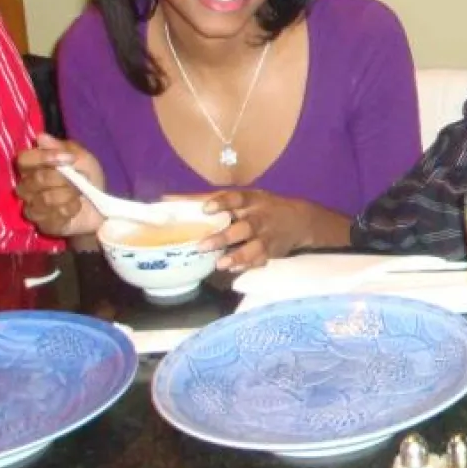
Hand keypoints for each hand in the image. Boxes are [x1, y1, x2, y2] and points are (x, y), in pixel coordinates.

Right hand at [14, 134, 103, 236]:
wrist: (102, 208)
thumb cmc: (88, 179)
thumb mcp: (83, 159)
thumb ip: (64, 148)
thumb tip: (40, 137)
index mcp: (33, 168)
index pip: (23, 159)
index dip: (44, 158)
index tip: (69, 158)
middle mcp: (26, 187)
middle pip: (35, 180)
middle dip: (63, 179)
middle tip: (79, 180)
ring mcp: (33, 207)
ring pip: (44, 199)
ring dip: (69, 194)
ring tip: (78, 194)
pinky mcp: (43, 224)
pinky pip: (53, 216)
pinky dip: (70, 209)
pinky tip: (76, 207)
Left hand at [196, 190, 351, 271]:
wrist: (299, 221)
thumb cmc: (260, 207)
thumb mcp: (241, 197)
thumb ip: (207, 198)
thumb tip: (167, 199)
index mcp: (252, 200)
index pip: (238, 198)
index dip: (223, 203)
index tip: (205, 209)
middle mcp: (261, 218)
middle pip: (245, 227)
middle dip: (224, 237)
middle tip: (201, 245)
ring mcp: (268, 236)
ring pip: (255, 247)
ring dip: (238, 256)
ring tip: (220, 264)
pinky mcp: (272, 252)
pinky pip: (261, 261)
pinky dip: (248, 266)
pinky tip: (234, 270)